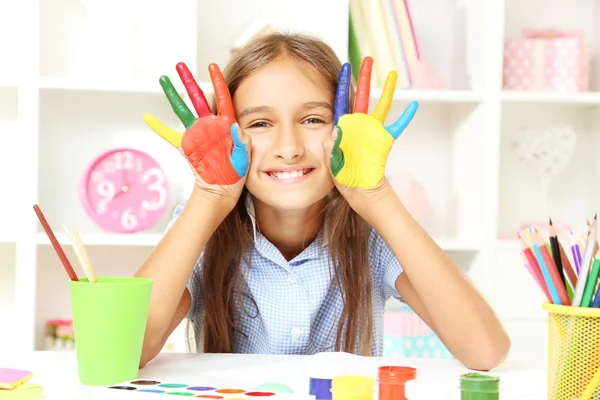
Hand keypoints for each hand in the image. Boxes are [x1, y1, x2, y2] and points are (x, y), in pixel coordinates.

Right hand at [143, 62, 249, 201]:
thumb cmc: (236, 174)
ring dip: (172, 95)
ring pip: (182, 110)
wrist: (223, 191)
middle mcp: (209, 126)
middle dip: (189, 81)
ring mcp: (196, 135)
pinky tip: (147, 118)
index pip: (222, 99)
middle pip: (197, 98)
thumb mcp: (245, 157)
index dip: (217, 82)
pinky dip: (158, 128)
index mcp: (226, 125)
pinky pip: (169, 136)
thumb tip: (236, 127)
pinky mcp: (186, 147)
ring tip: (163, 79)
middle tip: (179, 64)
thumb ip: (243, 142)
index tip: (212, 66)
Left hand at [327, 57, 417, 189]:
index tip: (344, 67)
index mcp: (343, 129)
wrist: (362, 193)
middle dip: (364, 78)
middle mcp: (359, 126)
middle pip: (362, 97)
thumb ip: (331, 149)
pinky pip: (398, 126)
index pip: (341, 102)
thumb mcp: (333, 165)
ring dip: (388, 91)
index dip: (342, 85)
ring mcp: (373, 132)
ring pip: (381, 106)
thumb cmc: (345, 180)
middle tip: (368, 60)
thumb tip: (334, 129)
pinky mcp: (385, 141)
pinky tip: (414, 105)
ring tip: (393, 74)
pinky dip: (406, 116)